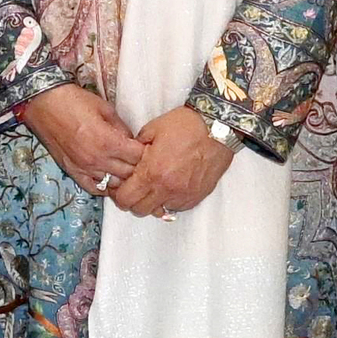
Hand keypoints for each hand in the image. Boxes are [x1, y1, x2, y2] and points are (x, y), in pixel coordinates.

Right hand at [15, 85, 143, 195]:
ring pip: (114, 185)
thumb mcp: (106, 109)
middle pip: (129, 174)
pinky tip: (109, 178)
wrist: (45, 103)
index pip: (138, 157)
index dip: (147, 152)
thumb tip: (133, 142)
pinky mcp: (72, 171)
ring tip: (127, 170)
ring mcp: (84, 168)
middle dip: (139, 167)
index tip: (149, 148)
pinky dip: (104, 187)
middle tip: (141, 159)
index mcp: (108, 142)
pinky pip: (93, 188)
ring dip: (123, 179)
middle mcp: (97, 159)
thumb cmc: (75, 101)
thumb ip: (122, 129)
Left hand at [107, 105, 238, 217]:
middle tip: (134, 188)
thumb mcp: (152, 130)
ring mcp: (183, 196)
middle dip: (132, 201)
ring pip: (158, 211)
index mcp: (152, 172)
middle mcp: (167, 189)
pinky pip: (176, 207)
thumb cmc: (185, 126)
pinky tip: (170, 185)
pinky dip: (169, 200)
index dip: (118, 194)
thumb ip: (135, 149)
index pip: (125, 199)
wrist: (218, 128)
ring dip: (152, 202)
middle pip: (139, 210)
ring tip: (154, 186)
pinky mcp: (196, 197)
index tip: (120, 186)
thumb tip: (128, 162)